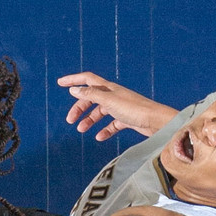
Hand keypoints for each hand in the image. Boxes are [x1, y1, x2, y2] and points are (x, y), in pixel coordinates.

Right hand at [58, 72, 177, 140]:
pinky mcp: (127, 119)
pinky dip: (104, 130)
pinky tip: (99, 137)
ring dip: (89, 120)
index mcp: (108, 88)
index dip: (73, 80)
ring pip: (100, 112)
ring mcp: (120, 107)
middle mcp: (114, 95)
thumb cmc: (134, 109)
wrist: (156, 122)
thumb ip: (91, 95)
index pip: (87, 79)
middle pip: (91, 98)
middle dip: (79, 108)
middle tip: (70, 120)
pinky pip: (112, 124)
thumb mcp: (108, 101)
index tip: (59, 83)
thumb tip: (73, 89)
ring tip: (81, 130)